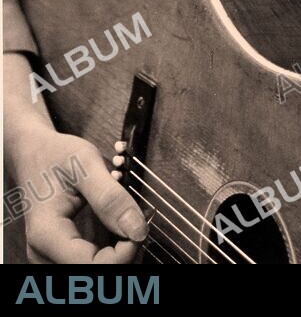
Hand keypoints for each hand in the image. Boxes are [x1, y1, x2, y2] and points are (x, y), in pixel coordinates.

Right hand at [19, 129, 148, 263]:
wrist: (33, 154)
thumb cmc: (54, 156)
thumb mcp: (86, 165)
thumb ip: (110, 198)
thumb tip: (138, 230)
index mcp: (47, 235)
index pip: (94, 266)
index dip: (125, 252)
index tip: (141, 224)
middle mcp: (44, 254)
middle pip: (96, 272)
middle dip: (125, 251)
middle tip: (139, 219)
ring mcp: (51, 257)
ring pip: (97, 269)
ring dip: (119, 250)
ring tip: (128, 219)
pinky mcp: (61, 255)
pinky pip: (92, 262)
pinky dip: (112, 248)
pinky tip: (118, 227)